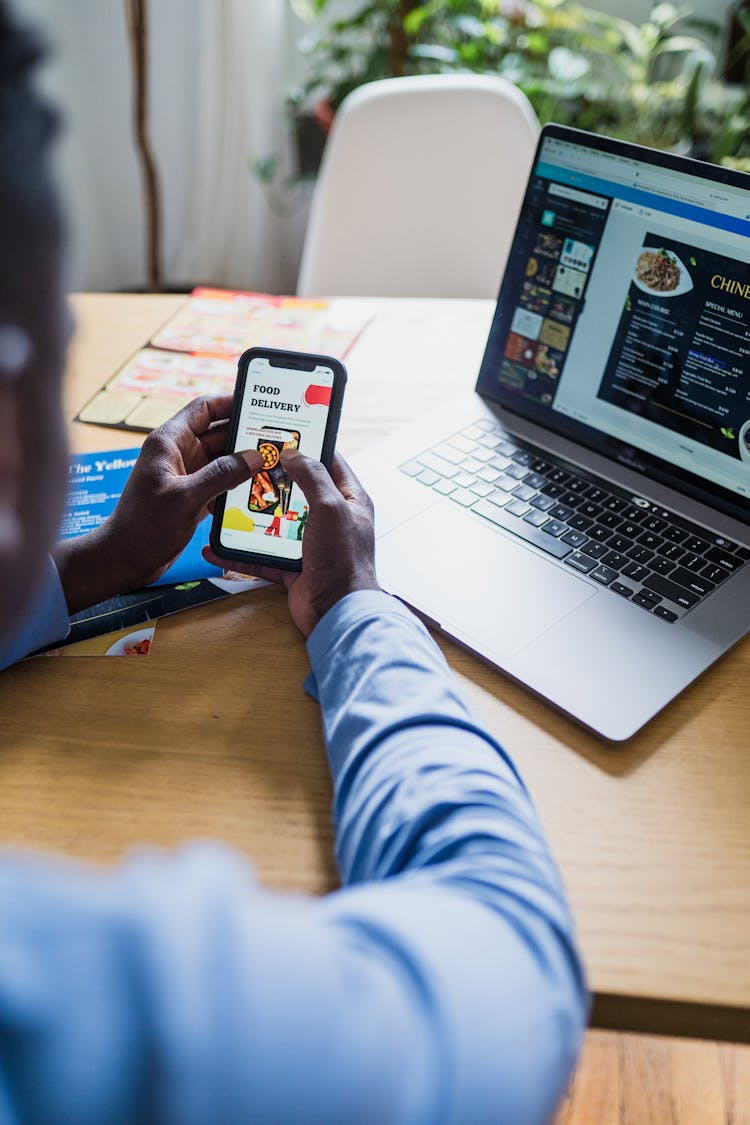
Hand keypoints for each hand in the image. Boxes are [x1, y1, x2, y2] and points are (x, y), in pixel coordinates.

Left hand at [55, 396, 261, 612]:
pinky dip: (236, 484)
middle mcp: (177, 454)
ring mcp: (185, 475)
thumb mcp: (186, 497)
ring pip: (221, 460)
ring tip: (273, 462)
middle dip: (244, 436)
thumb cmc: (143, 527)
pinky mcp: (191, 496)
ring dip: (243, 463)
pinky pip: (219, 481)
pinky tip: (256, 488)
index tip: (258, 403)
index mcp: (168, 442)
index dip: (230, 402)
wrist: (124, 560)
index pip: (203, 409)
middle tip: (275, 437)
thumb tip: (254, 457)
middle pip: (217, 433)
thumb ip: (222, 474)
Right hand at [203, 450, 379, 637]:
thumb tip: (293, 454)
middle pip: (297, 492)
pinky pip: (262, 556)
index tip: (282, 436)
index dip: (308, 447)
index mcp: (350, 501)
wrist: (337, 612)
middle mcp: (331, 520)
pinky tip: (217, 547)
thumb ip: (312, 476)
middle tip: (246, 466)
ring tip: (227, 503)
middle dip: (271, 481)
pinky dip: (240, 553)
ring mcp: (311, 545)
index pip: (330, 463)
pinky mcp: (293, 568)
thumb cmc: (344, 559)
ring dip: (251, 516)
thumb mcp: (330, 507)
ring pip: (275, 523)